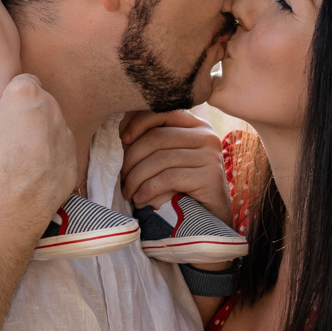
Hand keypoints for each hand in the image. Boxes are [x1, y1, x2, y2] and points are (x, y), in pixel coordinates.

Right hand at [0, 74, 76, 222]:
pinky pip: (61, 147)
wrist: (19, 199)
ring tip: (21, 151)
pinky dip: (51, 152)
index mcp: (25, 93)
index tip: (2, 110)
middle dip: (27, 110)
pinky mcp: (73, 153)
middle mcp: (51, 106)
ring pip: (52, 123)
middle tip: (9, 131)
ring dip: (41, 131)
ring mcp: (65, 129)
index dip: (12, 94)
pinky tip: (34, 166)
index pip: (23, 80)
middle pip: (40, 100)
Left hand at [119, 109, 232, 224]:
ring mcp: (210, 156)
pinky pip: (168, 178)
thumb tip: (123, 134)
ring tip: (127, 192)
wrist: (211, 218)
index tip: (123, 139)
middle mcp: (207, 136)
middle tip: (121, 177)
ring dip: (136, 177)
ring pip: (160, 159)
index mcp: (196, 126)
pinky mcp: (209, 177)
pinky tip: (140, 199)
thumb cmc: (184, 188)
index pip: (164, 112)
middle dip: (132, 158)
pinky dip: (148, 189)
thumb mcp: (170, 160)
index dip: (139, 122)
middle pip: (157, 137)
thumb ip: (154, 144)